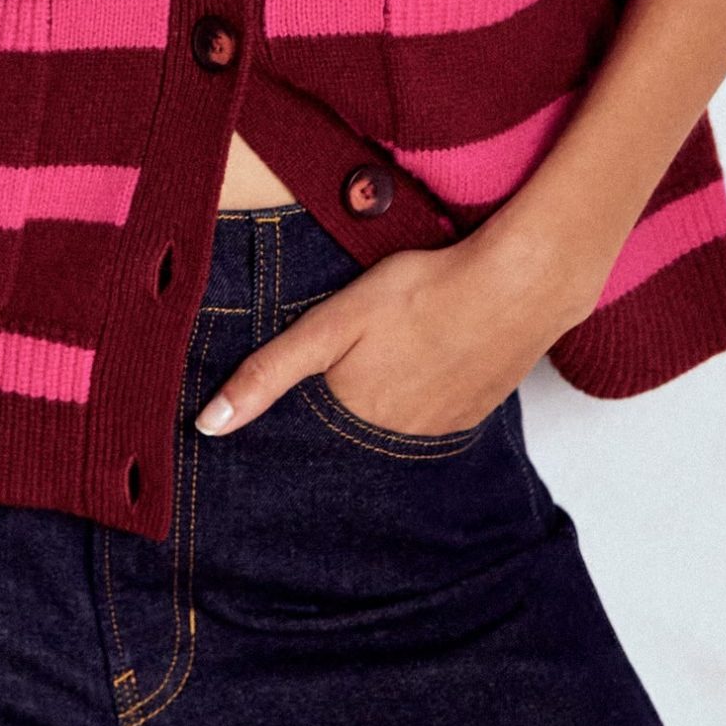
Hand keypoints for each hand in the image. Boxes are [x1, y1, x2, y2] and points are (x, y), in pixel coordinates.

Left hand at [193, 220, 606, 438]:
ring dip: (385, 396)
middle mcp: (397, 440)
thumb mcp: (333, 323)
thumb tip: (209, 425)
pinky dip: (422, 392)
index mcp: (355, 417)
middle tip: (358, 350)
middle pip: (352, 426)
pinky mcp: (474, 413)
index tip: (306, 375)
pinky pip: (431, 412)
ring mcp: (442, 430)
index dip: (300, 405)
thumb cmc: (419, 292)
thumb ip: (271, 372)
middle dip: (342, 399)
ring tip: (391, 351)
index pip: (310, 429)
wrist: (517, 285)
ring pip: (392, 420)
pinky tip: (425, 357)